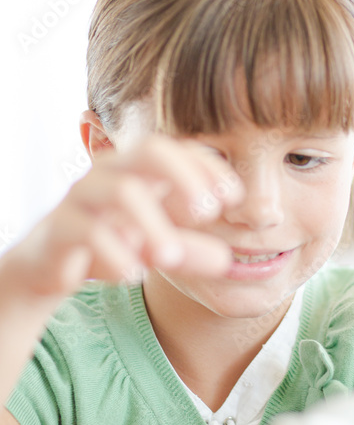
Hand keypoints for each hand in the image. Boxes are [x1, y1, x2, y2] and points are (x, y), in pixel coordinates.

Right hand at [4, 134, 243, 301]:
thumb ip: (190, 251)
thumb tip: (226, 260)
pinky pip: (88, 230)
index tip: (233, 198)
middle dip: (185, 176)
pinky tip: (133, 274)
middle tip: (208, 214)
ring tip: (172, 257)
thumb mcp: (156, 247)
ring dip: (154, 224)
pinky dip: (115, 253)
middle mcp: (112, 172)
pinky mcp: (60, 227)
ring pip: (122, 191)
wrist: (49, 262)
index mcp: (140, 169)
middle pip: (150, 150)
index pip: (179, 149)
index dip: (208, 167)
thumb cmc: (111, 240)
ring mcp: (84, 196)